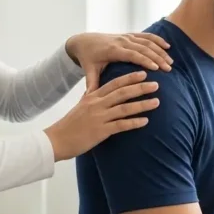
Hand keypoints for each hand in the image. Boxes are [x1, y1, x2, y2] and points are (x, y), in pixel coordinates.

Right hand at [43, 71, 158, 160]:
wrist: (57, 140)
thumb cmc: (68, 125)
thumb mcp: (80, 106)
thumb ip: (89, 98)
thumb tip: (94, 91)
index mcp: (92, 97)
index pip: (114, 84)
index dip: (129, 78)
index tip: (143, 73)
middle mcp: (97, 105)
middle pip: (122, 93)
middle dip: (140, 87)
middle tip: (156, 84)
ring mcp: (99, 117)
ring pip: (125, 108)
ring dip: (142, 104)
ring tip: (156, 102)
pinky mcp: (101, 131)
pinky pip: (121, 125)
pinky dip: (134, 123)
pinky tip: (145, 121)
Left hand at [64, 32, 172, 90]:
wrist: (84, 41)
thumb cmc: (87, 58)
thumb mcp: (89, 70)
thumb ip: (92, 83)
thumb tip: (89, 98)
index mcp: (112, 50)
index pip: (132, 54)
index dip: (145, 60)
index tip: (157, 68)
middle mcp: (121, 41)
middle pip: (143, 48)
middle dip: (157, 57)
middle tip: (169, 68)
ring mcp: (126, 37)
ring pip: (147, 42)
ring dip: (160, 50)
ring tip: (171, 61)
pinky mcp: (129, 35)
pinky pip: (146, 36)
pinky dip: (157, 40)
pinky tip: (167, 47)